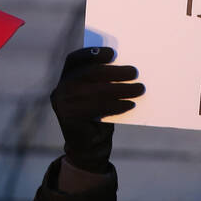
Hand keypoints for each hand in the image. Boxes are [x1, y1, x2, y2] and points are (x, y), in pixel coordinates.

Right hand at [49, 47, 143, 173]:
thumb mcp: (98, 94)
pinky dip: (117, 105)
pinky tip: (130, 104)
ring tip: (139, 89)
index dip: (92, 53)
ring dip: (121, 89)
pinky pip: (98, 107)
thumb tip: (126, 65)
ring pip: (97, 91)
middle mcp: (60, 89)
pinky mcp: (70, 117)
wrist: (88, 147)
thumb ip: (103, 80)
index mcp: (65, 78)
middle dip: (114, 72)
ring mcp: (62, 103)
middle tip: (134, 72)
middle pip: (89, 73)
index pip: (75, 59)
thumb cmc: (98, 116)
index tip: (113, 53)